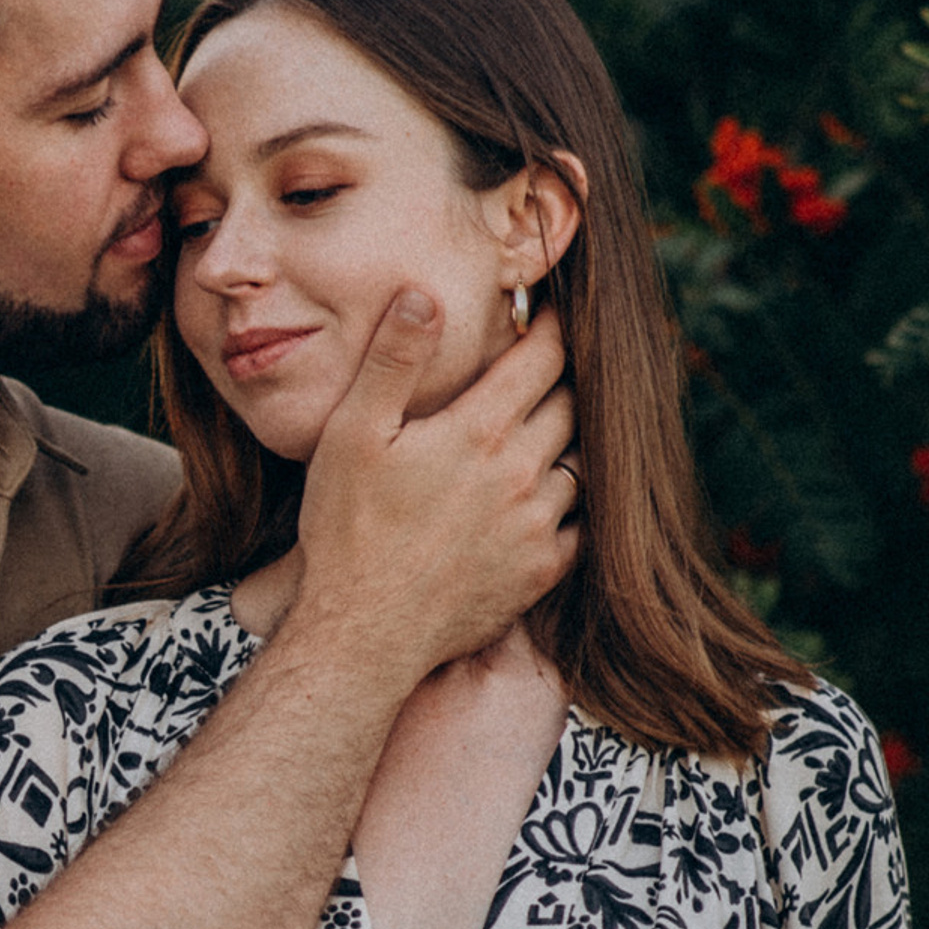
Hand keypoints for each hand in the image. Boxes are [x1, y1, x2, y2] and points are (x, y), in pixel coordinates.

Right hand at [293, 287, 577, 684]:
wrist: (362, 633)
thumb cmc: (346, 531)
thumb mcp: (352, 435)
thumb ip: (393, 361)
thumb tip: (424, 295)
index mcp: (479, 431)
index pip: (543, 359)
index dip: (550, 329)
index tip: (550, 315)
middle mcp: (523, 473)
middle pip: (571, 405)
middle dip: (562, 381)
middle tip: (545, 371)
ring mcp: (538, 525)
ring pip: (581, 462)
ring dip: (565, 443)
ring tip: (542, 435)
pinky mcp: (541, 570)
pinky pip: (581, 523)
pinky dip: (570, 504)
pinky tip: (542, 500)